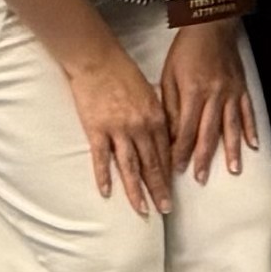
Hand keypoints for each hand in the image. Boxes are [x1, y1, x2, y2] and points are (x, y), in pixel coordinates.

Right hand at [66, 46, 174, 215]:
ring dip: (137, 190)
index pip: (166, 154)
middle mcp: (141, 127)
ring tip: (142, 209)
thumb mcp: (150, 94)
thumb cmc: (124, 74)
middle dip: (160, 190)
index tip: (173, 192)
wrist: (98, 60)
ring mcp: (118, 130)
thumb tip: (165, 137)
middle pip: (152, 165)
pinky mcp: (97, 130)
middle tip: (165, 210)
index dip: (170, 176)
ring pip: (130, 167)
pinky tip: (107, 193)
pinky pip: (101, 158)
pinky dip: (104, 176)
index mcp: (157, 118)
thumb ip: (158, 117)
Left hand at [160, 23, 256, 182]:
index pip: (186, 130)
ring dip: (232, 150)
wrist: (212, 27)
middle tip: (200, 178)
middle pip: (209, 133)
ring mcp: (231, 93)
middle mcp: (215, 96)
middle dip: (204, 158)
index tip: (176, 169)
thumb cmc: (185, 51)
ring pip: (231, 126)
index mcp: (193, 93)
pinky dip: (251, 129)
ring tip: (233, 170)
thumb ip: (171, 106)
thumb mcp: (169, 76)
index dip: (181, 151)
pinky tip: (253, 146)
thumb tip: (172, 134)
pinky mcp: (242, 88)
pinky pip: (247, 112)